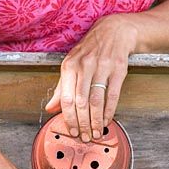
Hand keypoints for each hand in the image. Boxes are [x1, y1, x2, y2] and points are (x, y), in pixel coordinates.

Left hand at [45, 14, 138, 141]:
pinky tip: (108, 120)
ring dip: (97, 120)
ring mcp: (102, 67)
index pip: (67, 98)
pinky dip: (110, 111)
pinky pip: (113, 95)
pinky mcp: (118, 69)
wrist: (114, 31)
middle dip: (83, 123)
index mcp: (69, 66)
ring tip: (97, 132)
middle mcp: (84, 66)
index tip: (72, 131)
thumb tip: (50, 108)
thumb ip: (61, 88)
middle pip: (81, 102)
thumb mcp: (72, 65)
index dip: (69, 118)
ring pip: (97, 100)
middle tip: (86, 137)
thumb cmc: (91, 50)